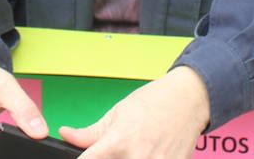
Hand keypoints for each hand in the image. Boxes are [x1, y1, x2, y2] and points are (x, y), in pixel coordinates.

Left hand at [57, 66, 209, 158]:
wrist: (187, 100)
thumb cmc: (153, 102)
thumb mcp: (116, 113)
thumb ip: (89, 132)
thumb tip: (66, 135)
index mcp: (117, 143)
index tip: (84, 158)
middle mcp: (135, 158)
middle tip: (115, 150)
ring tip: (133, 149)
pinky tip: (148, 152)